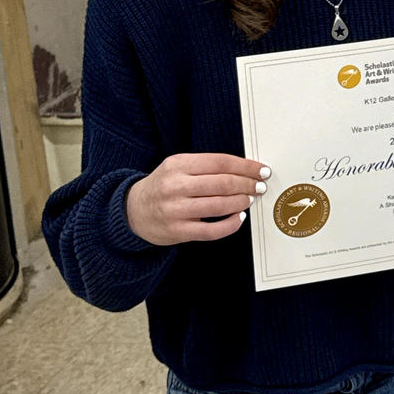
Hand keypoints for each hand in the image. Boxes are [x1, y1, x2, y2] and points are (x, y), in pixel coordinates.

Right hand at [126, 153, 270, 245]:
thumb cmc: (164, 186)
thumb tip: (246, 169)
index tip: (261, 170)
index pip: (220, 162)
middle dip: (247, 184)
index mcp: (178, 164)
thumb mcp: (179, 166)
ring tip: (250, 199)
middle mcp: (175, 186)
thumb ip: (207, 166)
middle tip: (260, 186)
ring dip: (241, 202)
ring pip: (218, 206)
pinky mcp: (176, 231)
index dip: (246, 166)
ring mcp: (175, 210)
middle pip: (222, 183)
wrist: (132, 211)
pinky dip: (230, 225)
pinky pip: (211, 231)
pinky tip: (238, 218)